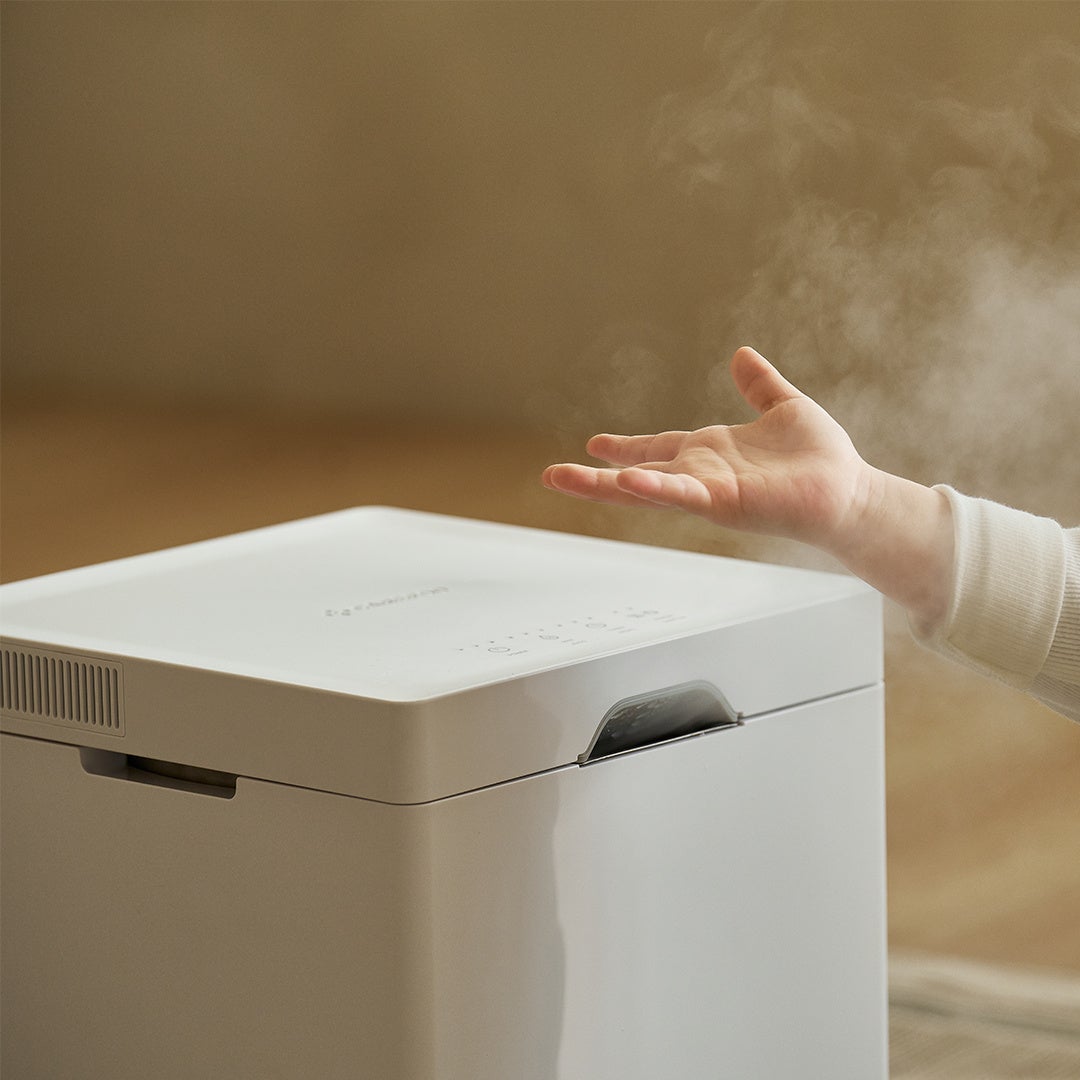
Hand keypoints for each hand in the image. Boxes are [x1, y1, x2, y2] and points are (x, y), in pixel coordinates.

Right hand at [542, 347, 871, 552]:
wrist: (849, 492)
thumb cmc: (821, 459)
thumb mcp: (785, 408)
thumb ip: (760, 386)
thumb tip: (742, 355)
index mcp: (709, 454)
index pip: (657, 448)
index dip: (626, 447)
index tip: (594, 444)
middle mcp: (701, 475)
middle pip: (636, 474)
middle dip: (592, 478)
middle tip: (552, 476)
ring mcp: (709, 492)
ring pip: (646, 488)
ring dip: (604, 486)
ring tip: (563, 478)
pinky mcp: (726, 503)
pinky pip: (684, 495)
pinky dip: (656, 488)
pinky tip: (628, 480)